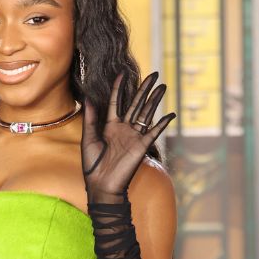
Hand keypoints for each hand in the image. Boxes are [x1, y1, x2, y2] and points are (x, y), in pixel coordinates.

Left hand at [80, 70, 175, 204]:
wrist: (101, 186)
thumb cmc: (92, 165)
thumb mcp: (88, 139)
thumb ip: (90, 118)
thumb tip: (87, 97)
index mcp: (109, 126)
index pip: (116, 102)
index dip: (118, 88)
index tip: (121, 73)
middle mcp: (123, 129)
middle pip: (136, 104)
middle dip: (144, 89)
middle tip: (154, 74)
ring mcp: (134, 136)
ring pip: (146, 113)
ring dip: (155, 100)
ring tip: (163, 86)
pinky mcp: (142, 146)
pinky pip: (154, 132)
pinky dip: (162, 123)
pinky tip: (170, 114)